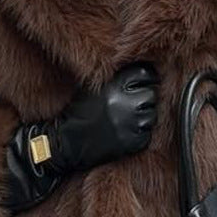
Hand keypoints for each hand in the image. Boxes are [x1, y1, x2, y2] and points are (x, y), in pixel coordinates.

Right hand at [1, 64, 158, 213]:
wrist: (65, 143)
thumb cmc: (78, 112)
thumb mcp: (94, 87)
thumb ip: (117, 78)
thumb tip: (143, 72)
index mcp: (116, 84)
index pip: (147, 73)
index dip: (147, 79)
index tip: (143, 84)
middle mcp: (126, 102)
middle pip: (152, 94)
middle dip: (144, 100)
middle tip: (130, 107)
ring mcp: (131, 123)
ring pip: (151, 115)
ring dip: (143, 118)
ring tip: (124, 121)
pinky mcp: (133, 141)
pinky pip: (147, 134)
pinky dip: (139, 135)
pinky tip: (124, 134)